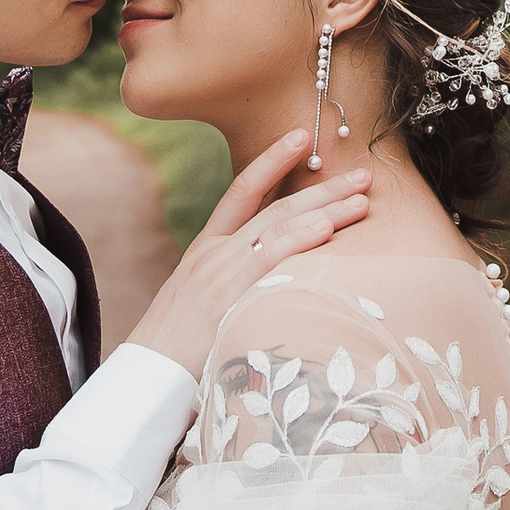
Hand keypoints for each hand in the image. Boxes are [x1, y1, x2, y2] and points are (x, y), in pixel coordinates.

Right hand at [124, 130, 371, 379]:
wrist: (146, 373)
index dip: (272, 159)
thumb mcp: (201, 300)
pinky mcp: (229, 296)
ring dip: (326, 210)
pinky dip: (301, 240)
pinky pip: (271, 259)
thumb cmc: (178, 346)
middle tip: (362, 172)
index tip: (301, 136)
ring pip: (280, 226)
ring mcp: (222, 271)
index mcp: (207, 247)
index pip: (242, 189)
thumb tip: (274, 277)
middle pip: (275, 205)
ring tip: (363, 200)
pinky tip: (328, 229)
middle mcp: (215, 252)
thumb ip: (233, 281)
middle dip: (322, 187)